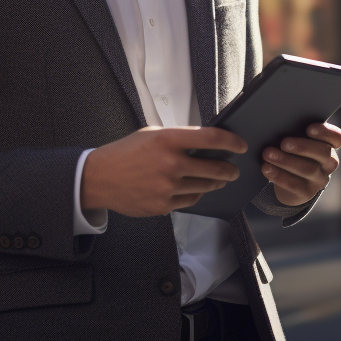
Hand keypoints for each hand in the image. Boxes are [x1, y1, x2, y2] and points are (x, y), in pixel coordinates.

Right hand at [81, 126, 244, 216]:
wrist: (99, 178)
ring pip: (205, 186)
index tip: (241, 145)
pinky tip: (198, 189)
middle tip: (234, 169)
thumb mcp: (151, 134)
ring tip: (220, 179)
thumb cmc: (126, 153)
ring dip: (216, 183)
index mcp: (168, 139)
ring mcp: (167, 187)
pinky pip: (190, 200)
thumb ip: (178, 137)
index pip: (211, 138)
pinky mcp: (163, 205)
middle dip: (229, 169)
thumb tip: (206, 141)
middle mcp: (170, 163)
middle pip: (215, 167)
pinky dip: (197, 194)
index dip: (232, 142)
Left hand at [263, 122, 340, 205]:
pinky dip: (279, 176)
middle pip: (323, 153)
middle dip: (303, 147)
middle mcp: (329, 163)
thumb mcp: (297, 141)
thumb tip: (279, 124)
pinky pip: (295, 185)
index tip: (309, 128)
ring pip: (308, 169)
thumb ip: (295, 132)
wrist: (287, 181)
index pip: (337, 138)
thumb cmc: (292, 152)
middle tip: (283, 143)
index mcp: (329, 145)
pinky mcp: (307, 192)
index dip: (326, 132)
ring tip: (268, 154)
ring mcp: (319, 179)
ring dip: (286, 161)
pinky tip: (266, 168)